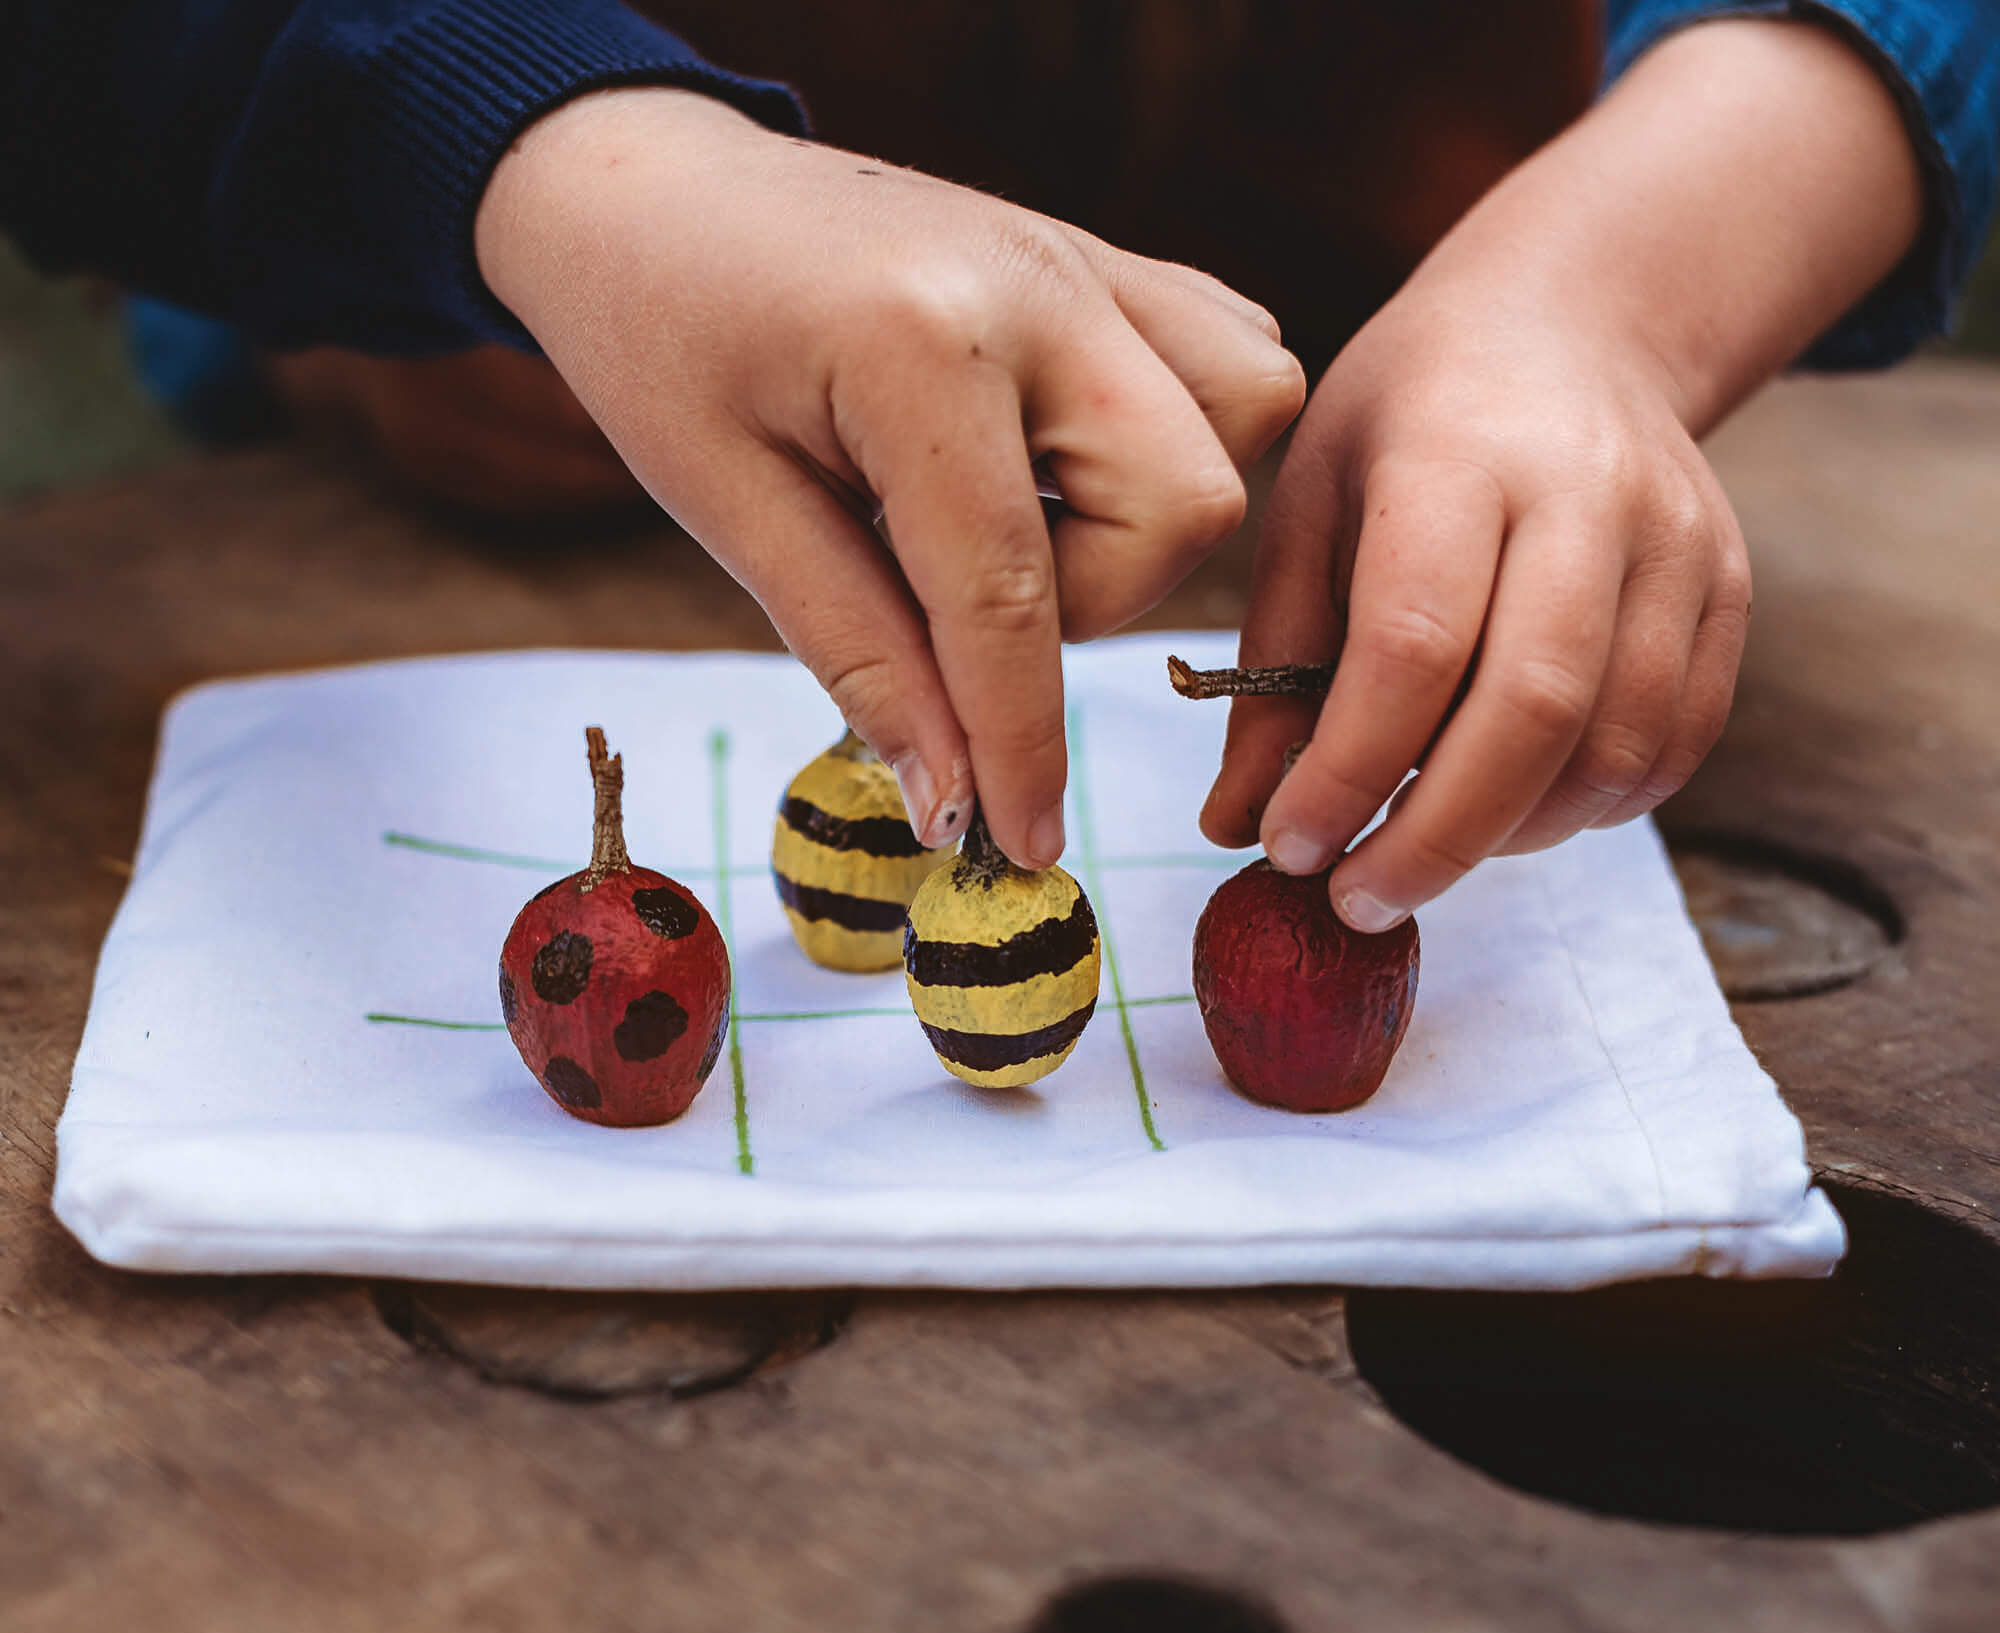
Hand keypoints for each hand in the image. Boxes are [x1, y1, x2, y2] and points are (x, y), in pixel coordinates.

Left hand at [475, 89, 1304, 866]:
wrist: (651, 187)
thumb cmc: (660, 340)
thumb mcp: (733, 513)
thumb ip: (862, 657)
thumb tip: (953, 799)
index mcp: (920, 344)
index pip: (1012, 596)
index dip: (1021, 745)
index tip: (1021, 845)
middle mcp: (1038, 284)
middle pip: (1183, 505)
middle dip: (1092, 601)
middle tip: (960, 593)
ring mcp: (1086, 256)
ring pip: (1242, 419)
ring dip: (1147, 519)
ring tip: (1018, 520)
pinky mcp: (1104, 257)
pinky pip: (1229, 354)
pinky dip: (1181, 433)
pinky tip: (1071, 463)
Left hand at [1202, 272, 1752, 929]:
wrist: (1569, 324)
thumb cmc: (1407, 427)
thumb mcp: (1308, 511)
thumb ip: (1273, 672)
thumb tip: (1237, 825)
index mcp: (1456, 456)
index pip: (1413, 647)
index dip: (1348, 773)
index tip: (1288, 848)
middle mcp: (1588, 494)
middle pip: (1532, 712)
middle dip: (1434, 840)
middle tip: (1357, 898)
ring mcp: (1679, 542)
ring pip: (1616, 745)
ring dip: (1511, 836)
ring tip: (1425, 850)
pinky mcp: (1731, 588)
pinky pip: (1675, 743)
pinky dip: (1590, 809)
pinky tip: (1512, 811)